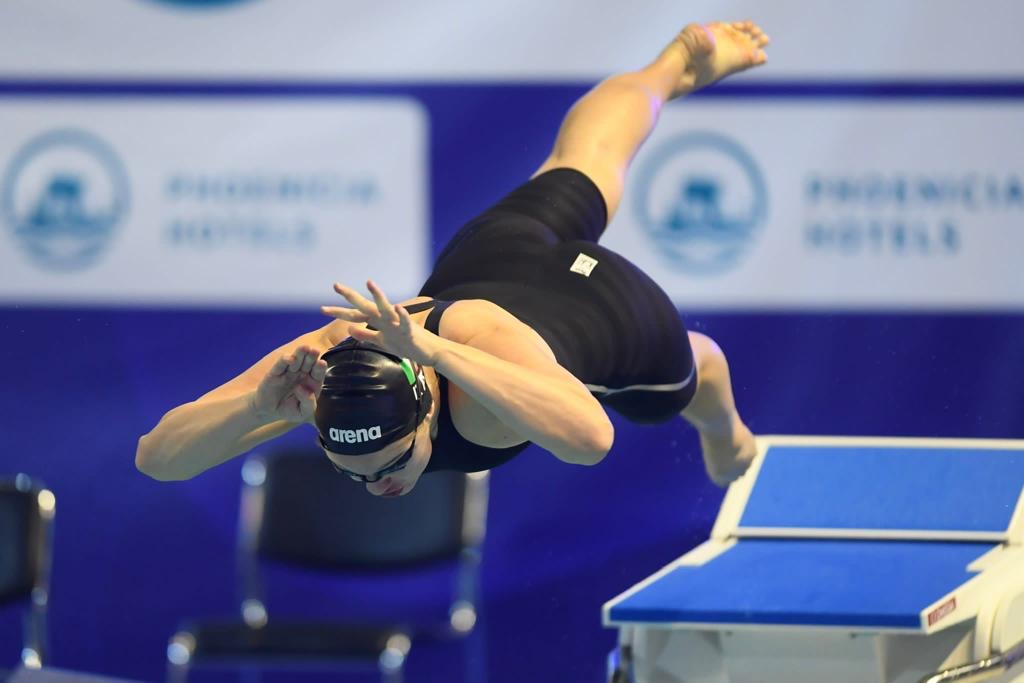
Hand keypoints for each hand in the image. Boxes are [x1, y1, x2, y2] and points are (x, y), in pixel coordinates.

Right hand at [251, 345, 325, 423]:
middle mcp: (302, 374)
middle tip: (314, 351)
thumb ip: (308, 404)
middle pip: (308, 362)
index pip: (318, 373)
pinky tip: (289, 358)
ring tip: (305, 348)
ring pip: (296, 360)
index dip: (320, 368)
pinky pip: (280, 365)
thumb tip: (304, 390)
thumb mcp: (302, 413)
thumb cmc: (289, 410)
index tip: (321, 363)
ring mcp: (289, 371)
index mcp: (312, 382)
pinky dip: (284, 360)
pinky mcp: (275, 373)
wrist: (268, 411)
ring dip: (300, 353)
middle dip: (311, 356)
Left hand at [321, 280, 441, 365]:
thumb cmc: (407, 345)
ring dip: (378, 296)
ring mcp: (398, 323)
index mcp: (378, 322)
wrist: (430, 350)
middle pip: (365, 306)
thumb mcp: (382, 342)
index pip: (355, 315)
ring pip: (385, 308)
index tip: (322, 309)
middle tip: (335, 285)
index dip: (339, 312)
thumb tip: (350, 329)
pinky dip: (401, 315)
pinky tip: (397, 308)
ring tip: (370, 283)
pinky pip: (405, 322)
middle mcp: (386, 318)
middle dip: (350, 296)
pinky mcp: (409, 330)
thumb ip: (366, 335)